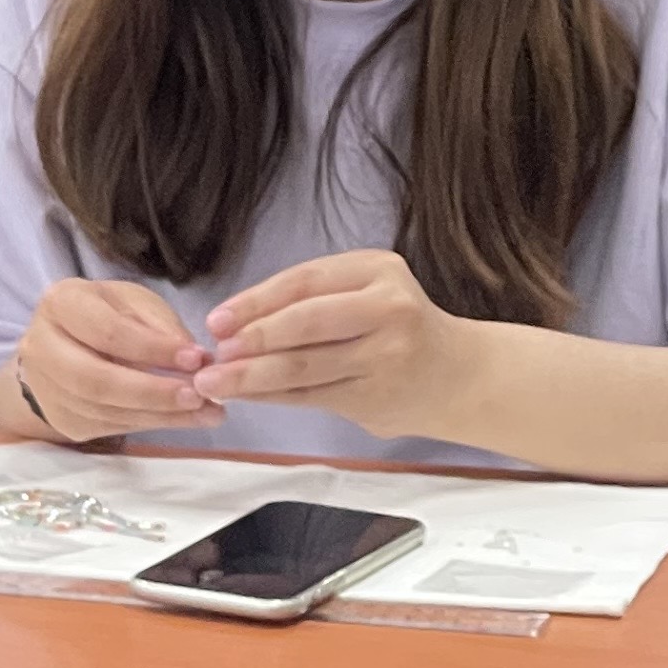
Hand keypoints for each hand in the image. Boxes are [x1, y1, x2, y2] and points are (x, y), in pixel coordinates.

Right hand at [3, 278, 221, 445]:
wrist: (62, 346)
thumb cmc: (105, 314)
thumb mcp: (133, 303)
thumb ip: (162, 328)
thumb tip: (197, 362)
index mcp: (60, 304)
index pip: (108, 333)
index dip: (153, 350)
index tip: (197, 359)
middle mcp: (41, 348)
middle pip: (98, 381)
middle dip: (153, 392)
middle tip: (198, 397)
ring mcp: (46, 390)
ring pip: (104, 411)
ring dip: (159, 415)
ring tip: (204, 412)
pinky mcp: (60, 420)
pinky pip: (108, 427)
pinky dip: (149, 424)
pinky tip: (182, 419)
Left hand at [191, 251, 494, 438]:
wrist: (455, 375)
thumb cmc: (395, 330)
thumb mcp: (363, 294)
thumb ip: (309, 301)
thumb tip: (231, 325)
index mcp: (377, 270)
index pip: (305, 282)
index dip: (256, 301)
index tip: (216, 320)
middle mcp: (388, 307)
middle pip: (305, 322)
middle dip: (252, 340)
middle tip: (212, 355)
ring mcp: (386, 353)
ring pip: (304, 365)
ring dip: (252, 376)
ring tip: (214, 382)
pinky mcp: (376, 395)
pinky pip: (310, 395)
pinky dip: (272, 397)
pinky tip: (244, 397)